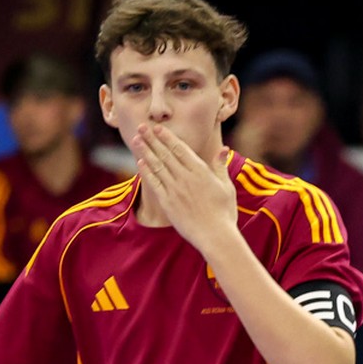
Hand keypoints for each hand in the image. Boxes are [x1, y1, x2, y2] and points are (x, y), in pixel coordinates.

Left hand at [130, 123, 238, 253]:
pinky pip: (154, 184)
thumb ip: (220, 166)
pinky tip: (140, 163)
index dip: (167, 137)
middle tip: (141, 127)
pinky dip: (147, 172)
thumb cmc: (224, 213)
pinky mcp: (168, 203)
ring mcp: (175, 190)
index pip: (180, 149)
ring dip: (146, 152)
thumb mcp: (226, 186)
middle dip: (152, 139)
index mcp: (200, 171)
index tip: (158, 128)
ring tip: (136, 140)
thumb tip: (223, 149)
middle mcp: (185, 178)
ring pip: (157, 166)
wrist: (215, 236)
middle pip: (165, 154)